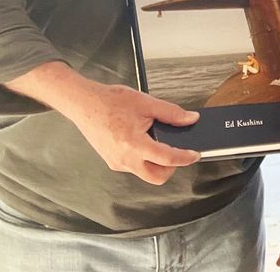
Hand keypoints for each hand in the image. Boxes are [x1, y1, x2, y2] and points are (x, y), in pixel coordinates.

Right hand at [61, 82, 200, 184]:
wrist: (84, 104)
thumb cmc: (109, 102)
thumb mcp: (146, 103)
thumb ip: (172, 113)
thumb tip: (190, 119)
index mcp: (133, 144)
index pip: (167, 158)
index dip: (185, 157)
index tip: (195, 155)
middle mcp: (124, 159)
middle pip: (156, 177)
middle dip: (171, 168)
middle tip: (178, 153)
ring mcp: (116, 162)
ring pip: (144, 173)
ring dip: (157, 163)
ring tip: (160, 143)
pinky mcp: (111, 161)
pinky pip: (134, 166)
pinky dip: (144, 158)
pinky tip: (146, 142)